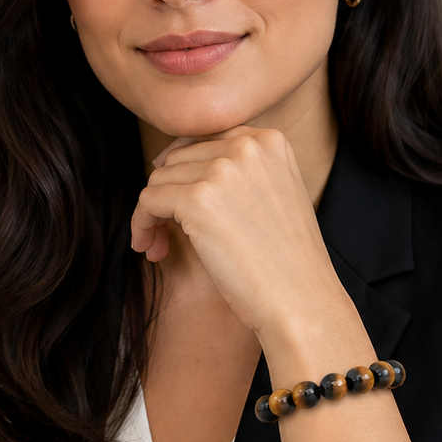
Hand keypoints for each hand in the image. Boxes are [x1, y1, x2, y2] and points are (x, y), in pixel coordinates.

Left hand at [131, 126, 344, 337]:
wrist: (301, 302)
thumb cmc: (286, 262)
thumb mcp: (276, 195)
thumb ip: (240, 171)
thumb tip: (174, 161)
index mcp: (269, 140)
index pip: (205, 140)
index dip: (185, 172)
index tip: (177, 201)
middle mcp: (247, 146)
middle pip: (178, 159)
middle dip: (168, 195)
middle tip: (167, 233)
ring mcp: (222, 170)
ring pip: (159, 180)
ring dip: (153, 214)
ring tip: (160, 246)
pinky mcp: (197, 199)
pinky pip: (148, 201)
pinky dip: (141, 224)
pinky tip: (149, 248)